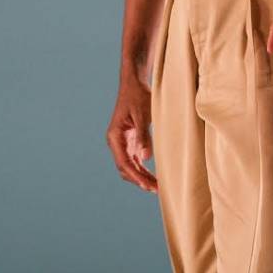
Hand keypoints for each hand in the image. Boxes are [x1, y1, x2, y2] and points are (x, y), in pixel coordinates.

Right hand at [105, 78, 157, 192]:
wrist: (135, 82)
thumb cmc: (138, 96)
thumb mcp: (143, 114)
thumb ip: (144, 136)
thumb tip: (146, 158)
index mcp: (115, 136)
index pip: (123, 163)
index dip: (136, 176)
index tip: (148, 186)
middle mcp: (116, 141)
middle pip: (125, 168)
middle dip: (140, 180)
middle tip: (157, 189)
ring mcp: (122, 142)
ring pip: (130, 166)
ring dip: (141, 176)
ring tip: (157, 186)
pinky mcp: (130, 140)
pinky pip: (134, 160)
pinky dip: (142, 169)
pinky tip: (153, 176)